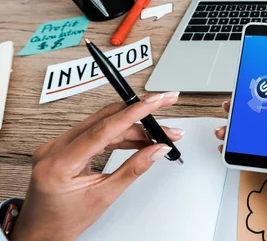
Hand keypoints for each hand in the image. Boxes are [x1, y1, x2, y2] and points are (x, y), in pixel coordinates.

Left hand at [11, 92, 183, 240]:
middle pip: (106, 121)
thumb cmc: (63, 221)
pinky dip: (119, 134)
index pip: (104, 128)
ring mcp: (57, 145)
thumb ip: (133, 169)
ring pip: (103, 125)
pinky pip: (96, 133)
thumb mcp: (104, 196)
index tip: (155, 101)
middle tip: (164, 107)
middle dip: (139, 114)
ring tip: (158, 135)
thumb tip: (156, 149)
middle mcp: (54, 148)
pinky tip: (138, 139)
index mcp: (60, 163)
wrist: (40, 232)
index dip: (134, 112)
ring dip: (133, 127)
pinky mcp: (63, 147)